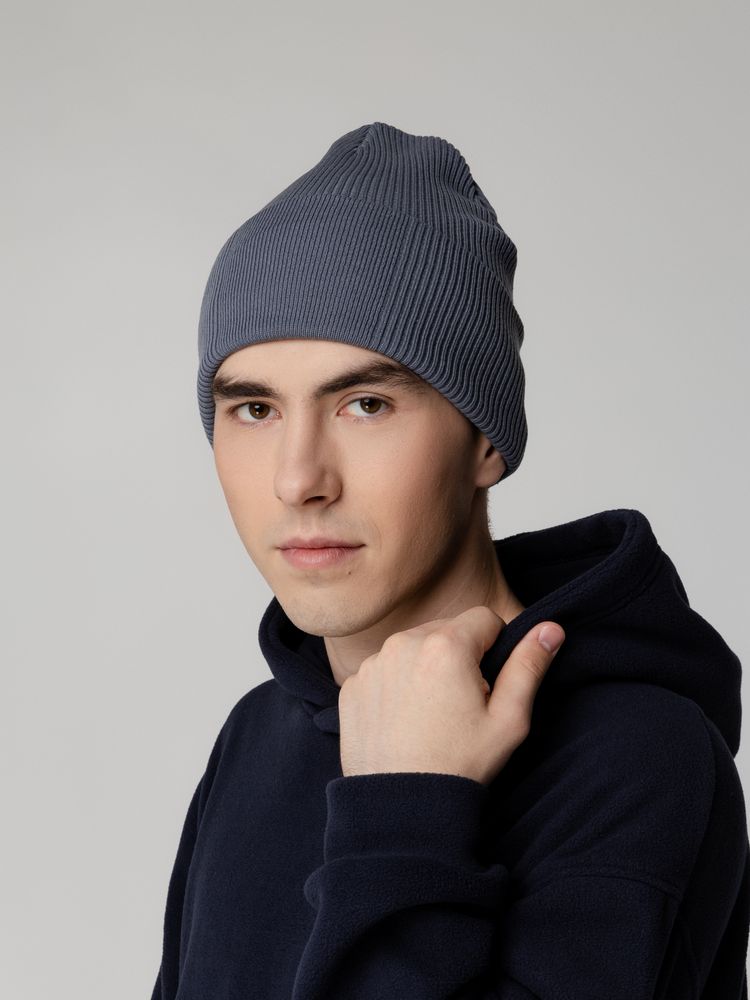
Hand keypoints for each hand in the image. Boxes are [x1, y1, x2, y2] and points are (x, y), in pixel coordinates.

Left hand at [338, 606, 564, 786]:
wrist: (402, 807)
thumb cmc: (460, 764)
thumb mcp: (508, 719)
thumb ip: (529, 666)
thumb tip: (551, 628)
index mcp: (446, 645)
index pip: (485, 618)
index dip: (496, 647)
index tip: (489, 683)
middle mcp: (403, 643)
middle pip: (446, 631)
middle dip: (460, 657)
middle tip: (462, 704)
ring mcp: (372, 664)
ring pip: (413, 648)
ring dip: (426, 668)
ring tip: (432, 715)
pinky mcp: (353, 686)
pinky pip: (383, 671)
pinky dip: (396, 686)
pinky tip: (404, 722)